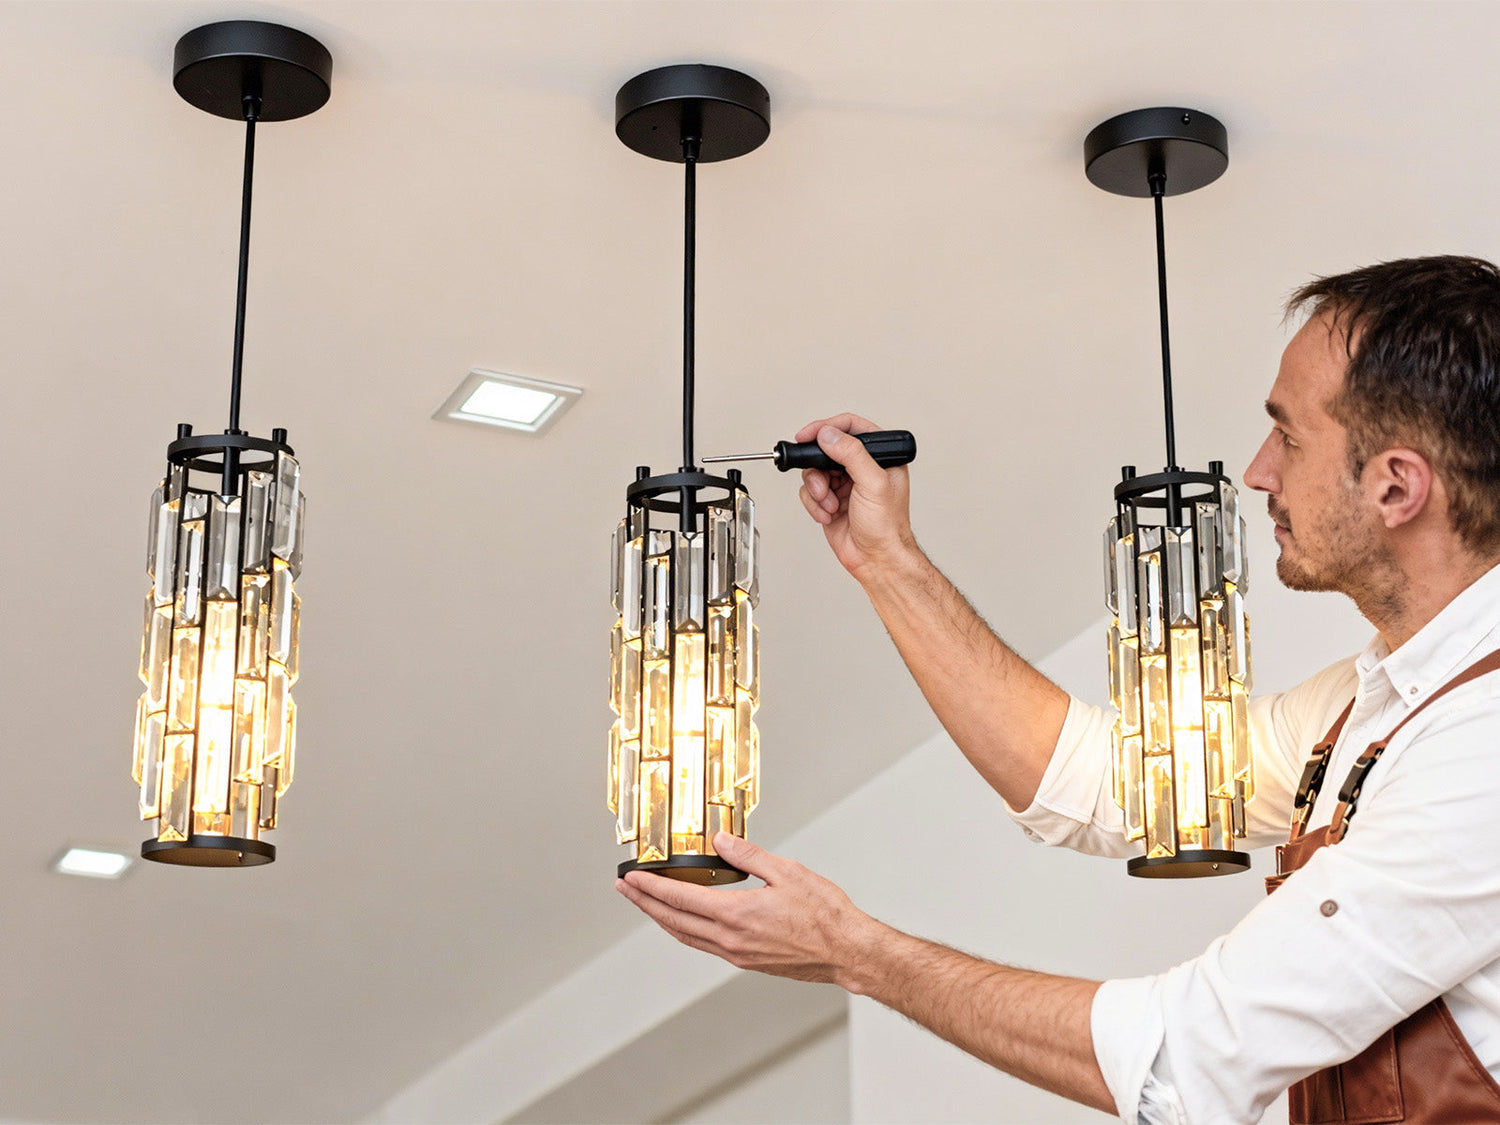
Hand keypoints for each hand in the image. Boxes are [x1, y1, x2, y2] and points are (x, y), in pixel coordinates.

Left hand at [616, 833, 882, 986]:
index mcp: (737, 914)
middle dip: (645, 903)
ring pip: (686, 936)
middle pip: (674, 920)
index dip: (651, 887)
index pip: (680, 898)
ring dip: (661, 918)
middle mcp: (730, 939)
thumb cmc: (826, 915)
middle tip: (625, 890)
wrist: (847, 952)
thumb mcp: (787, 872)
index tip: (632, 878)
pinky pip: (703, 944)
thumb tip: (720, 841)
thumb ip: (749, 856)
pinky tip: (685, 921)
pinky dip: (685, 930)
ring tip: (646, 904)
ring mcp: (737, 953)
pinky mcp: (747, 961)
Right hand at [795, 414, 916, 580]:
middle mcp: (861, 467)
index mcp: (879, 456)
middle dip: (819, 468)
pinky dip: (814, 504)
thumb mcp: (874, 484)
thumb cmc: (887, 527)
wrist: (876, 559)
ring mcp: (844, 483)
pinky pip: (809, 492)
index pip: (850, 427)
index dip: (827, 428)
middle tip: (820, 482)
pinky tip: (829, 514)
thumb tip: (828, 435)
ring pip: (814, 471)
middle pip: (826, 449)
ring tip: (831, 504)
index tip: (808, 435)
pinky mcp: (829, 499)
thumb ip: (852, 455)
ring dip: (818, 490)